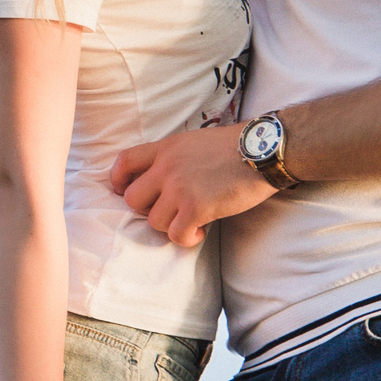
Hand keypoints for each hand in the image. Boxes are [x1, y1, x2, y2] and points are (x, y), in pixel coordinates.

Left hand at [105, 122, 279, 246]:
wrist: (262, 151)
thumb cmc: (235, 147)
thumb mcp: (195, 142)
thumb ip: (174, 157)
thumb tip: (162, 178)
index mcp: (166, 148)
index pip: (124, 162)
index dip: (118, 181)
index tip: (123, 191)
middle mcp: (167, 167)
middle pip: (132, 199)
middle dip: (148, 210)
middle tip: (169, 211)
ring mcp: (180, 188)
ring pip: (153, 221)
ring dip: (171, 226)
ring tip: (191, 221)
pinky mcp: (196, 208)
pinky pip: (175, 235)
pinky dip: (187, 238)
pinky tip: (201, 230)